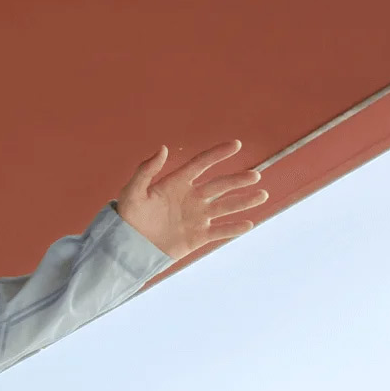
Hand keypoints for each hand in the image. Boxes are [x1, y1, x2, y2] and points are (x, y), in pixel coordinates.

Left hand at [114, 140, 271, 259]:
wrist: (127, 246)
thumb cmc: (127, 217)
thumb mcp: (132, 192)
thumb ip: (145, 171)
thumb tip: (162, 149)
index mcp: (177, 183)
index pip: (201, 165)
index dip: (217, 154)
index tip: (235, 145)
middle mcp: (191, 198)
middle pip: (219, 185)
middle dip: (238, 180)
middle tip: (255, 176)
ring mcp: (196, 217)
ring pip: (225, 206)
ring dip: (244, 201)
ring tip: (262, 195)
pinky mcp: (197, 237)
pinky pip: (220, 231)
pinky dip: (234, 228)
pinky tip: (249, 223)